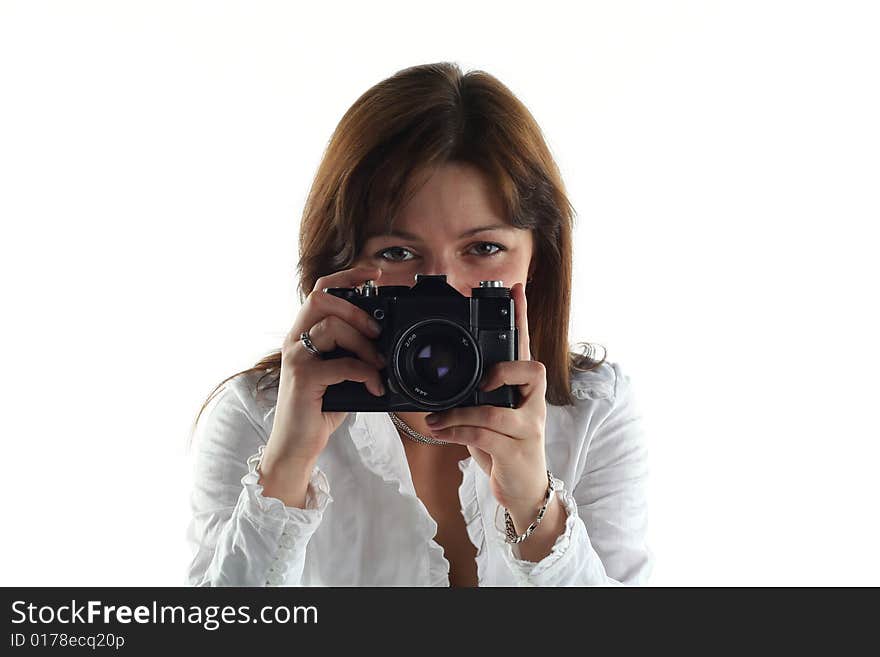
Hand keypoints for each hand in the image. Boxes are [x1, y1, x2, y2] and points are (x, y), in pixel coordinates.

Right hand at [265, 265, 386, 468]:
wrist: (296, 445)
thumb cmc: (320, 408)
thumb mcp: (340, 373)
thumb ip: (353, 352)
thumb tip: (384, 341)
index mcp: (303, 334)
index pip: (320, 291)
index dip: (346, 277)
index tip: (373, 274)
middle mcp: (294, 340)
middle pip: (320, 299)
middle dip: (355, 310)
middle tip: (377, 333)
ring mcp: (296, 357)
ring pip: (331, 327)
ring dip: (364, 344)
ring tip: (378, 365)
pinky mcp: (302, 378)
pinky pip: (340, 364)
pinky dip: (365, 373)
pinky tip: (375, 386)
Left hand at [425, 282, 549, 517]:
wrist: (523, 490)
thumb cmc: (504, 447)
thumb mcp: (490, 415)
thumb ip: (477, 395)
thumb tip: (444, 382)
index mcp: (525, 389)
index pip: (525, 346)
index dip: (521, 317)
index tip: (515, 289)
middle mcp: (533, 403)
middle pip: (531, 369)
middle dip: (503, 371)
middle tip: (481, 383)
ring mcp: (530, 427)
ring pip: (494, 409)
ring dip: (459, 414)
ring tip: (436, 419)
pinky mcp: (517, 450)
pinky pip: (483, 433)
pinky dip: (456, 431)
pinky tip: (439, 431)